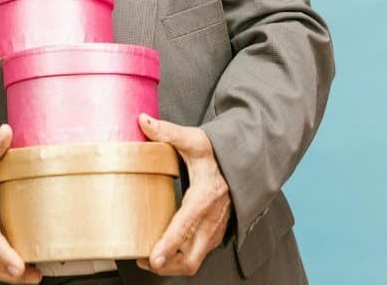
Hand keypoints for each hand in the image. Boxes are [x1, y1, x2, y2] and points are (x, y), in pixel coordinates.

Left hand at [136, 113, 232, 276]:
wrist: (243, 160)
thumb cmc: (216, 151)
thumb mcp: (193, 139)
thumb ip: (167, 132)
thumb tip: (143, 121)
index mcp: (205, 196)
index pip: (184, 226)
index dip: (168, 245)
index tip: (153, 258)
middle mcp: (212, 218)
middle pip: (191, 257)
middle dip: (167, 266)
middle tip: (144, 261)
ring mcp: (215, 228)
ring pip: (195, 259)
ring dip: (173, 265)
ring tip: (149, 259)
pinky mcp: (215, 232)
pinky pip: (198, 253)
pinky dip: (181, 258)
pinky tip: (165, 252)